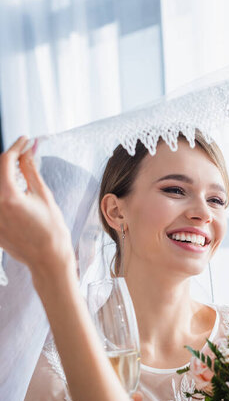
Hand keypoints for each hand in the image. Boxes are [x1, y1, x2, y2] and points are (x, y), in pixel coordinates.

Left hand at [0, 136, 74, 277]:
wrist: (48, 259)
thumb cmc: (51, 231)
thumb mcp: (44, 196)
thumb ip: (31, 171)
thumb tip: (27, 151)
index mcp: (8, 197)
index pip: (5, 161)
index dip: (16, 147)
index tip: (24, 141)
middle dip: (8, 160)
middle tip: (23, 155)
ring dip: (5, 177)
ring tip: (19, 174)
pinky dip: (3, 193)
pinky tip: (15, 193)